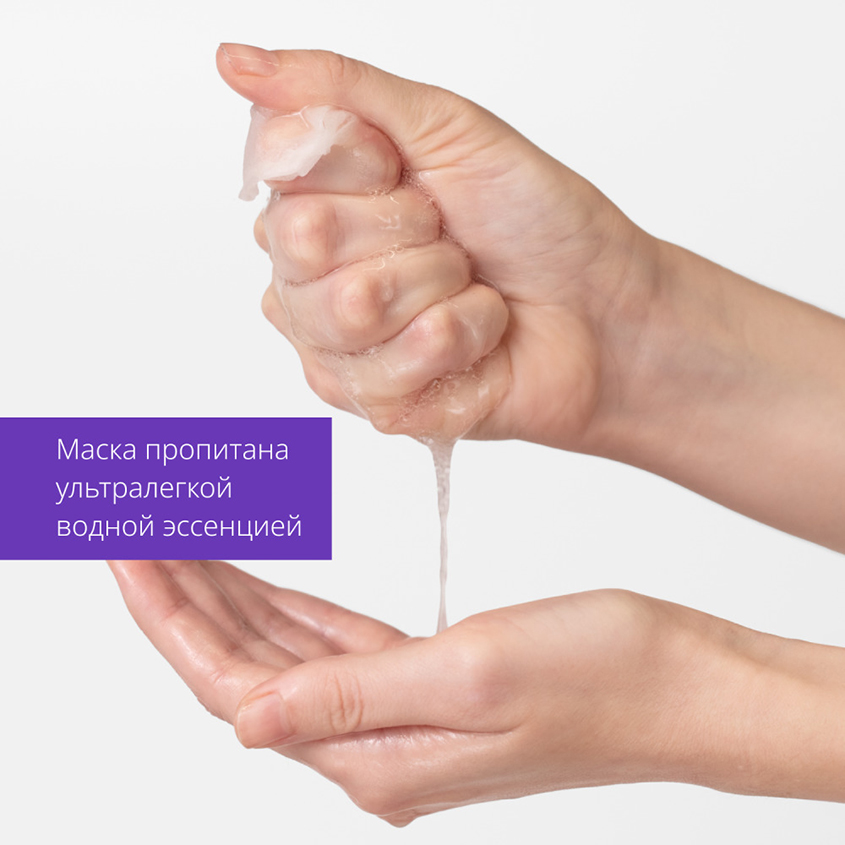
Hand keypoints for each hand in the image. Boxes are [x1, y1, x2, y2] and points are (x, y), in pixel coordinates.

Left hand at [108, 560, 844, 824]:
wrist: (683, 681)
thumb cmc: (602, 678)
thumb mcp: (473, 677)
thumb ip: (353, 701)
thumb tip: (246, 722)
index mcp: (376, 753)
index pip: (237, 682)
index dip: (172, 616)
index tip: (128, 549)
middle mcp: (374, 742)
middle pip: (245, 663)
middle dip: (184, 596)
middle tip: (136, 527)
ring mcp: (396, 711)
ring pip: (281, 647)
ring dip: (229, 594)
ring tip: (182, 538)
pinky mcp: (424, 678)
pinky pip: (329, 638)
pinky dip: (286, 602)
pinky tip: (258, 575)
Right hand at [218, 46, 844, 550]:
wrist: (603, 307)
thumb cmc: (535, 219)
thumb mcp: (445, 126)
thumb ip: (337, 90)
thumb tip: (232, 59)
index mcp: (318, 204)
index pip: (283, 170)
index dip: (365, 166)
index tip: (414, 173)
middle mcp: (312, 279)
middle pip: (304, 240)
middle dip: (408, 228)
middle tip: (450, 237)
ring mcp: (338, 347)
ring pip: (349, 306)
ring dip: (439, 286)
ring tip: (468, 288)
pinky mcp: (375, 403)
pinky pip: (388, 369)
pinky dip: (460, 338)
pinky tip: (478, 336)